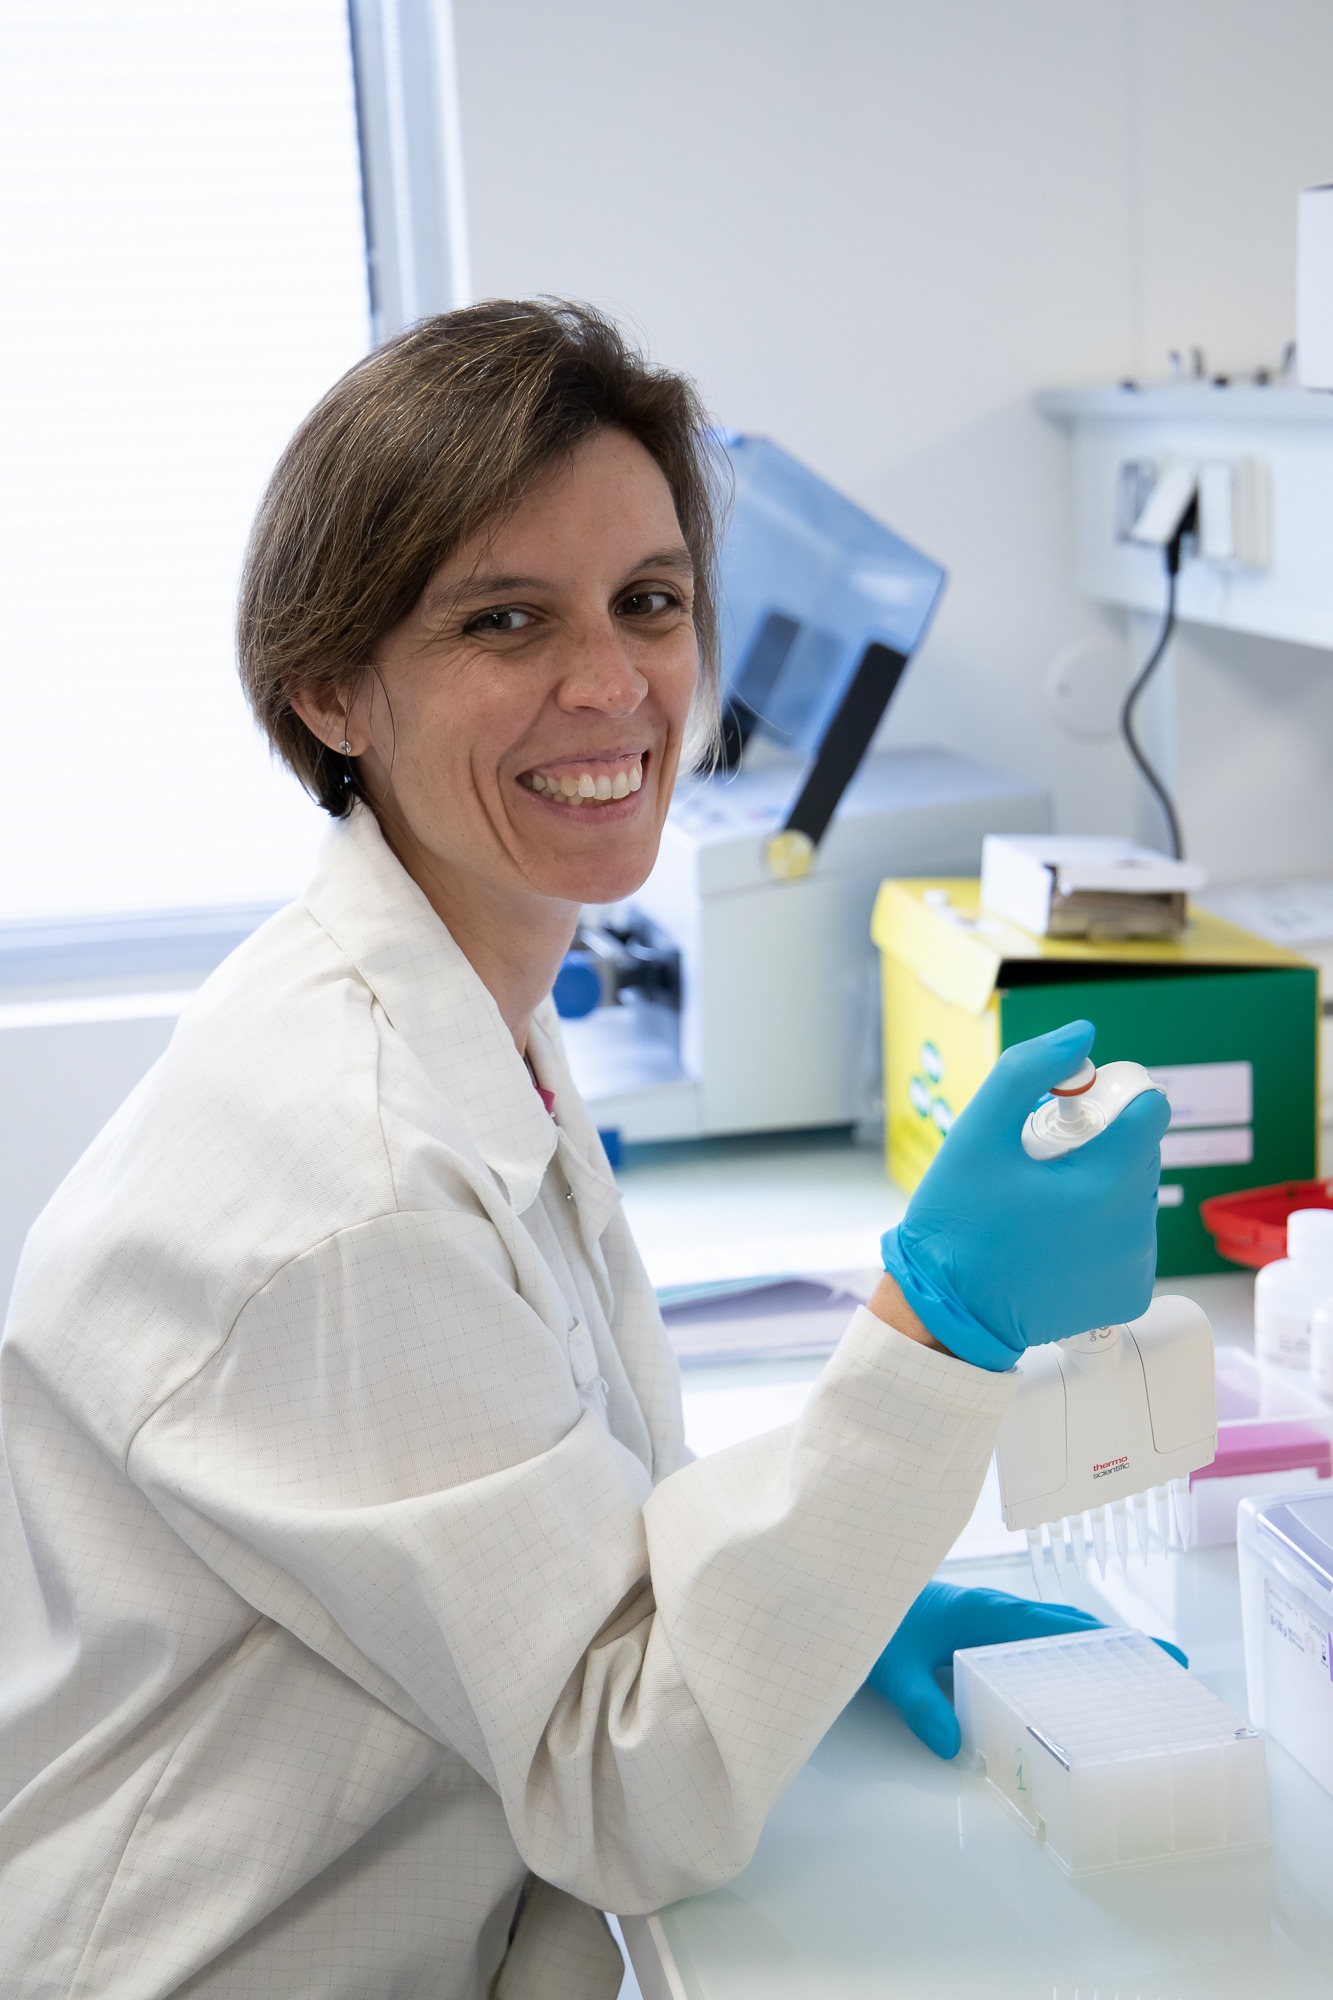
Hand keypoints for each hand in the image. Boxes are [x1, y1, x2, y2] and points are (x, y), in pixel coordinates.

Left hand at [866, 1581, 1186, 1757]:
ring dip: (1095, 1647)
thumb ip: (919, 1705)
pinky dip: (1064, 1653)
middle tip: (1174, 1666)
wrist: (842, 1584)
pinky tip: (1074, 1681)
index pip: (1060, 1626)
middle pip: (1070, 1625)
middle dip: (1120, 1644)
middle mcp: (996, 1610)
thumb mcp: (890, 1668)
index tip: (1158, 1651)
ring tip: (1142, 1675)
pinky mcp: (978, 1627)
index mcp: (987, 1612)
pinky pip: (1033, 1638)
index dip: (1110, 1639)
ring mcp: (989, 1616)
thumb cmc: (868, 1616)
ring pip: (1055, 1630)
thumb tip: (954, 1749)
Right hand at [880, 1020, 1170, 1370]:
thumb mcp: (975, 1134)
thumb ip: (1025, 1071)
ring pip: (1133, 1193)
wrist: (948, 1313)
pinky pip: (1129, 1237)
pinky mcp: (1131, 1292)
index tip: (1061, 1117)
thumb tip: (1081, 1035)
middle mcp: (1135, 1227)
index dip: (1105, 1100)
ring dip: (1099, 1186)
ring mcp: (1137, 1265)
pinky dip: (1100, 1230)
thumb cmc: (955, 1225)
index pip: (1148, 1108)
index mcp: (1107, 1183)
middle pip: (1139, 1150)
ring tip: (1041, 1205)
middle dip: (1097, 1144)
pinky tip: (1055, 1237)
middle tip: (1038, 1164)